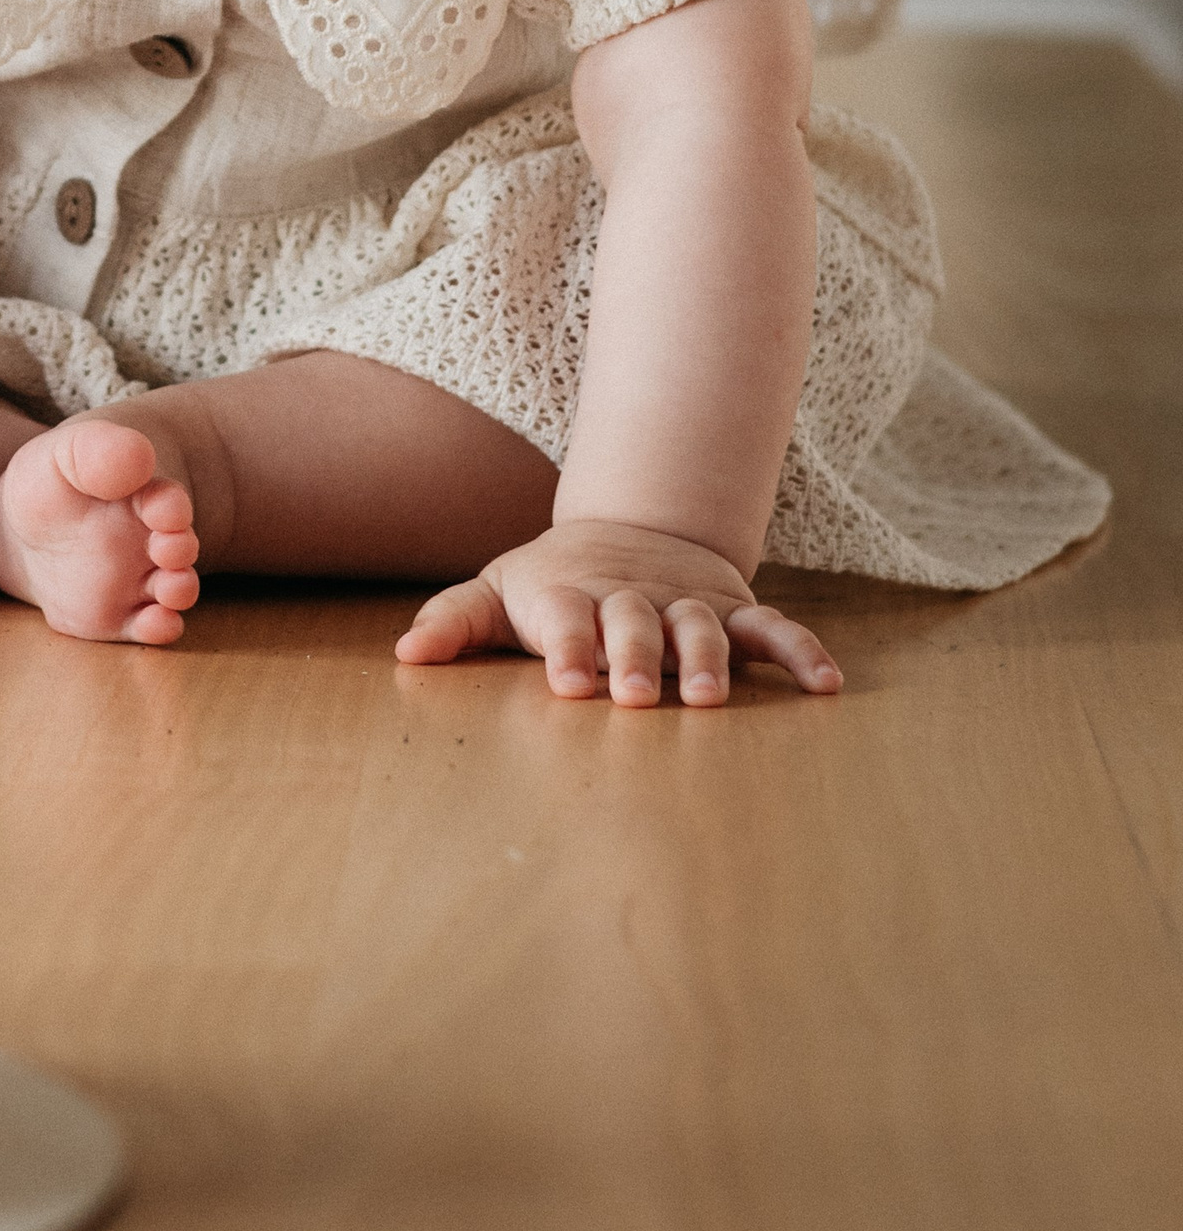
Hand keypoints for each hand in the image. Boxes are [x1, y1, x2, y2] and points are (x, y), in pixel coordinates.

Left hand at [394, 517, 840, 706]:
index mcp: (571, 597)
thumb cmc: (550, 584)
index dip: (567, 647)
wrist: (624, 532)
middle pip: (634, 624)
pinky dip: (800, 652)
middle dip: (635, 658)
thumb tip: (404, 655)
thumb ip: (454, 621)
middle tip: (633, 697)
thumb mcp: (498, 593)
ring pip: (702, 628)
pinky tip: (826, 686)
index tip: (566, 682)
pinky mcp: (729, 608)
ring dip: (708, 659)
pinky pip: (771, 629)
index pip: (566, 619)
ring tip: (708, 699)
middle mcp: (631, 599)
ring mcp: (684, 604)